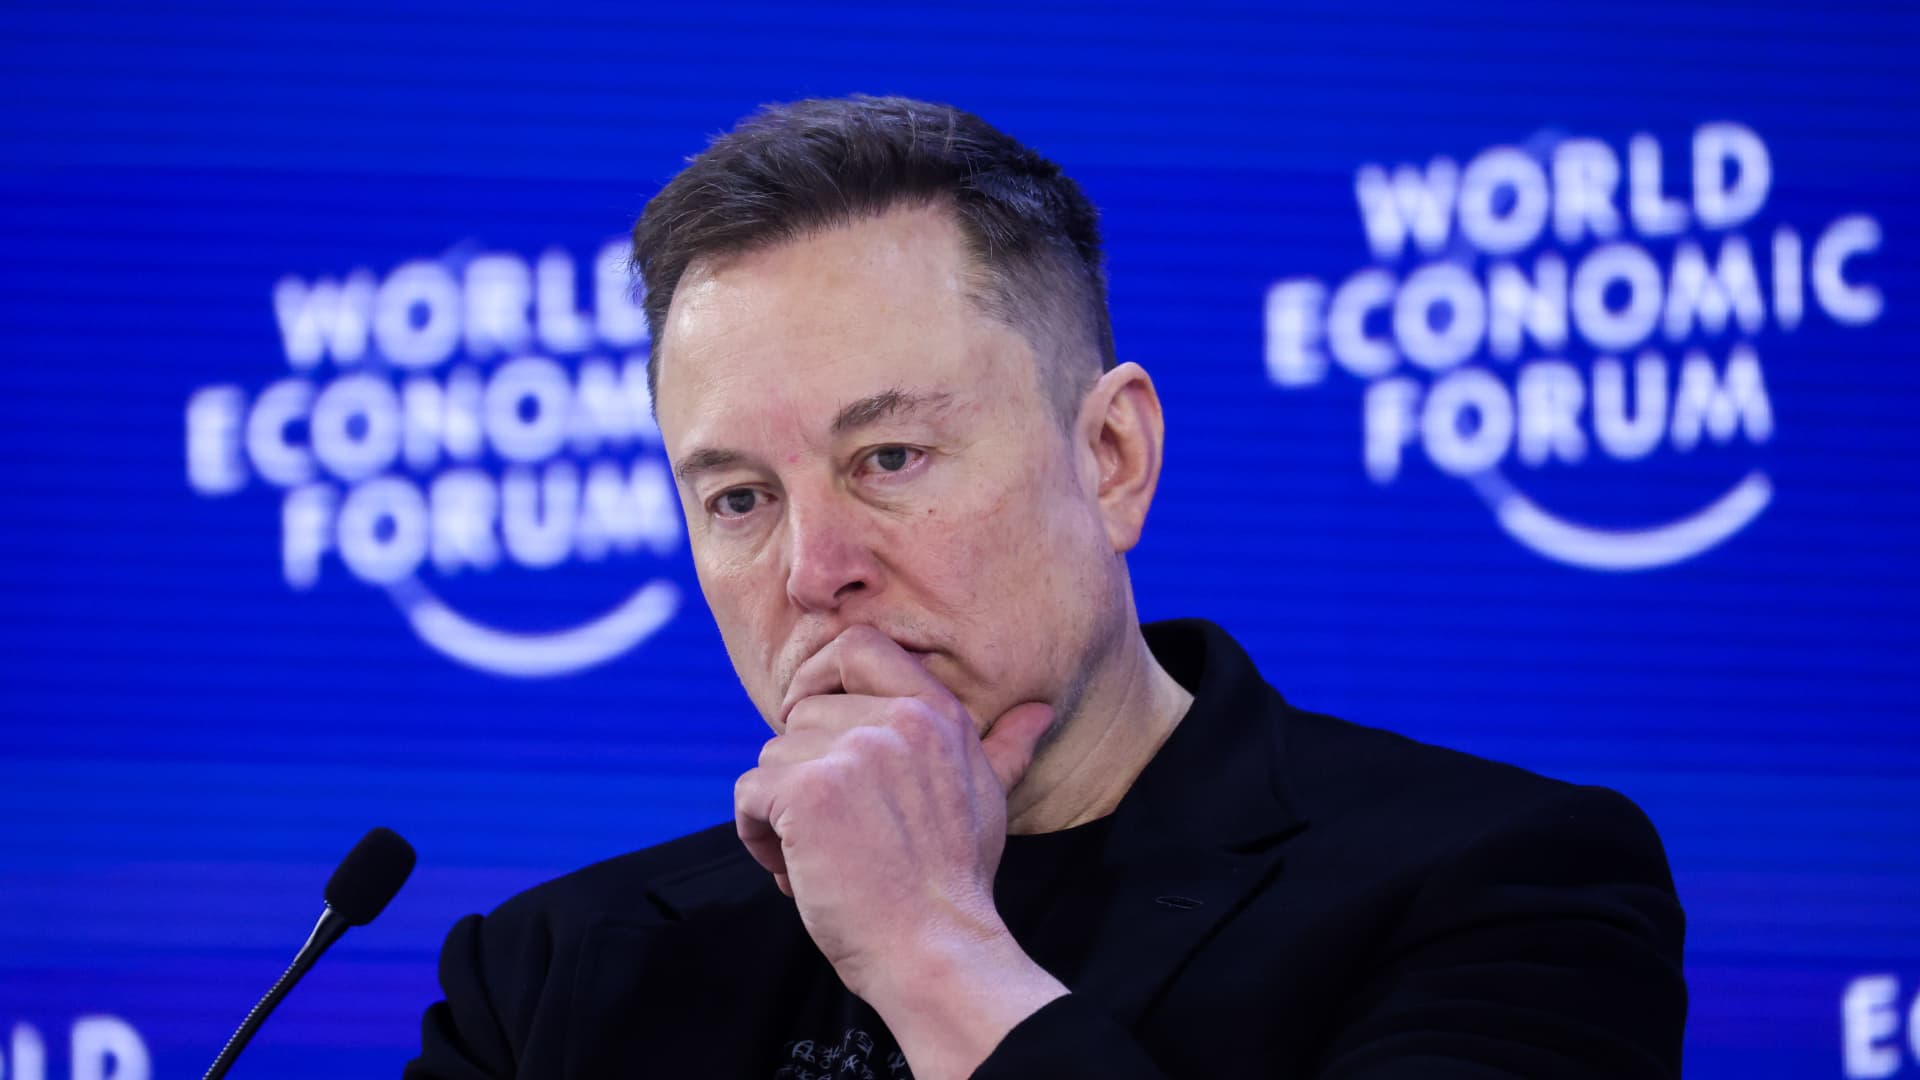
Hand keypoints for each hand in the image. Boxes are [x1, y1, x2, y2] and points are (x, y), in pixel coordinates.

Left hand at [732, 624, 1055, 999]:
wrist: (935, 950)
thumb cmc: (956, 882)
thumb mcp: (990, 798)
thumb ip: (1006, 745)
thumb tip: (1040, 710)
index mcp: (936, 713)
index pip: (857, 646)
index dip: (820, 674)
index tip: (809, 718)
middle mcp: (897, 721)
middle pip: (803, 716)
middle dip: (801, 772)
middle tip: (832, 831)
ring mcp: (853, 752)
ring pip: (772, 757)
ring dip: (778, 812)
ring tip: (818, 858)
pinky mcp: (809, 791)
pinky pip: (748, 793)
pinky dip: (756, 836)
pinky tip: (794, 871)